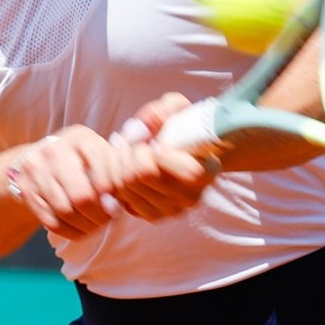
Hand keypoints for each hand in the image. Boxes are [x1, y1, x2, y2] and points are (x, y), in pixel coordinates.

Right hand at [5, 126, 123, 239]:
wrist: (38, 159)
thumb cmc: (79, 159)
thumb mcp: (98, 154)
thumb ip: (113, 172)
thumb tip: (119, 204)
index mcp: (80, 137)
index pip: (103, 173)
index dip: (113, 195)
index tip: (117, 203)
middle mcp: (55, 150)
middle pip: (82, 197)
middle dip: (99, 215)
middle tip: (107, 219)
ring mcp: (36, 169)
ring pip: (65, 212)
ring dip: (85, 225)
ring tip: (95, 225)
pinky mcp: (25, 189)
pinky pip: (51, 221)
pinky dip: (69, 231)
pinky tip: (79, 228)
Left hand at [103, 93, 220, 222]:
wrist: (181, 150)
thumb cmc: (181, 126)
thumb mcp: (177, 108)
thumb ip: (163, 110)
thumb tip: (145, 124)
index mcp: (207, 172)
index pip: (184, 171)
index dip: (159, 152)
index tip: (154, 141)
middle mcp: (191, 197)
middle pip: (143, 177)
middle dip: (129, 152)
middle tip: (129, 140)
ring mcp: (171, 210)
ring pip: (128, 188)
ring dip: (119, 164)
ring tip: (125, 149)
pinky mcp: (152, 216)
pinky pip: (122, 200)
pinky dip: (117, 181)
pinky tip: (124, 167)